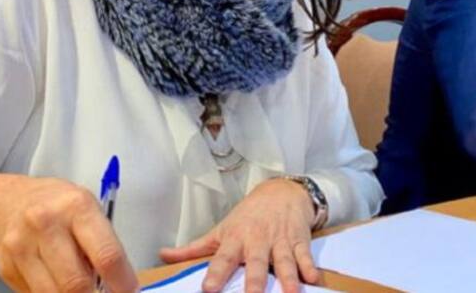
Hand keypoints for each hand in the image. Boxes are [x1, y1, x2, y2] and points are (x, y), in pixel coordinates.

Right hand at [0, 174, 138, 292]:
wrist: (10, 202)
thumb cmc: (58, 207)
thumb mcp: (88, 211)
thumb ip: (102, 245)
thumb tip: (118, 284)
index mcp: (76, 207)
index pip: (106, 255)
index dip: (122, 282)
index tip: (130, 292)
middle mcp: (46, 224)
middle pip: (76, 282)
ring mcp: (22, 246)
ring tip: (81, 287)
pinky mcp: (7, 266)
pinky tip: (57, 281)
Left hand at [159, 178, 318, 292]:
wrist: (281, 191)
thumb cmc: (247, 215)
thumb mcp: (220, 229)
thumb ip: (194, 247)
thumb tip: (162, 255)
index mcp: (236, 239)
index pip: (223, 258)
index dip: (216, 273)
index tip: (208, 289)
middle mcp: (258, 240)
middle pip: (255, 262)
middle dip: (254, 280)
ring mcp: (280, 240)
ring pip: (283, 261)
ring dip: (287, 277)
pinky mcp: (299, 240)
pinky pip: (305, 255)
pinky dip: (309, 267)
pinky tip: (313, 280)